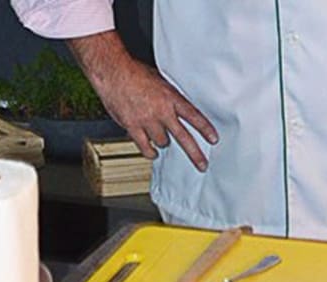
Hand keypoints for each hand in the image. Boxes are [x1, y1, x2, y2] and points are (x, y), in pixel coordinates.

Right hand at [69, 32, 217, 171]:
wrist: (113, 71)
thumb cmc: (134, 72)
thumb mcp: (160, 80)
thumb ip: (170, 96)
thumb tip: (177, 108)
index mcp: (171, 97)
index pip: (194, 116)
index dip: (205, 129)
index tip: (213, 139)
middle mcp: (162, 111)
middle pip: (183, 137)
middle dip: (195, 154)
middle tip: (202, 165)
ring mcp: (147, 121)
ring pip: (163, 142)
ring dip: (163, 142)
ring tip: (161, 137)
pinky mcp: (133, 127)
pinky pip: (145, 147)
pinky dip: (149, 151)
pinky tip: (152, 152)